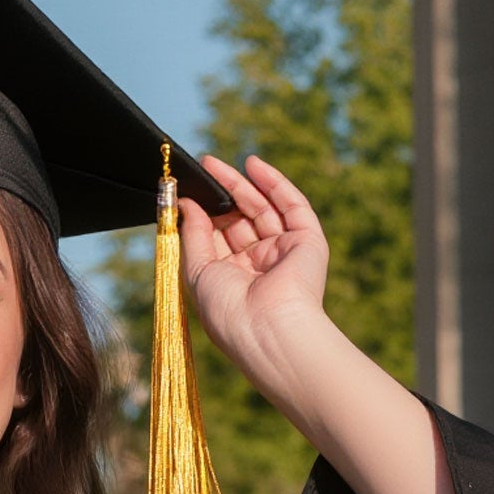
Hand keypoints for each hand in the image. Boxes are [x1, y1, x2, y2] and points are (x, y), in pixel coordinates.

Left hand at [177, 152, 331, 388]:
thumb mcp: (197, 271)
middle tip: (203, 168)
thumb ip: (192, 235)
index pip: (218, 239)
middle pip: (240, 220)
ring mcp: (284, 252)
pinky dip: (273, 183)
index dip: (204, 214)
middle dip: (222, 194)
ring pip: (263, 209)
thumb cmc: (227, 310)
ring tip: (215, 164)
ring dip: (242, 184)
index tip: (187, 192)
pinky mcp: (307, 241)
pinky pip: (292, 205)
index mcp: (233, 280)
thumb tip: (186, 204)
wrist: (267, 328)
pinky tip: (252, 164)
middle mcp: (259, 266)